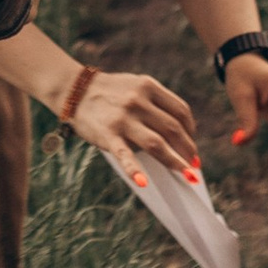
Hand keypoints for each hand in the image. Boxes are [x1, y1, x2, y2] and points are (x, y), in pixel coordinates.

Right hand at [65, 68, 201, 188]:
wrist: (73, 89)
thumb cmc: (109, 92)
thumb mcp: (135, 86)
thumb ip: (155, 103)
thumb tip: (180, 133)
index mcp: (148, 86)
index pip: (180, 111)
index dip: (191, 130)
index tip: (192, 143)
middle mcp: (138, 101)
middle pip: (173, 129)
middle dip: (188, 149)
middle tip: (193, 164)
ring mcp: (123, 118)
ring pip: (157, 144)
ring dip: (176, 162)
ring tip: (187, 175)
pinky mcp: (108, 134)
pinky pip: (124, 155)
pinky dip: (134, 170)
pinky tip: (143, 182)